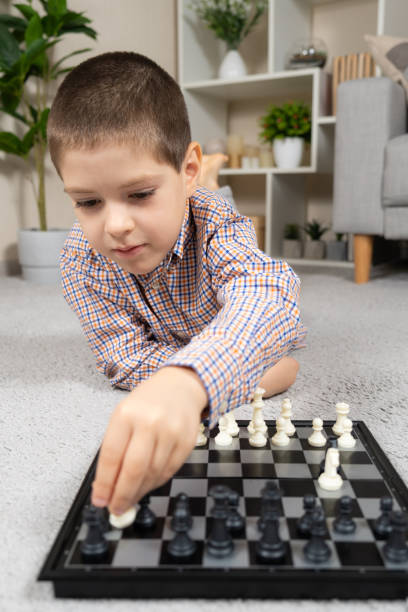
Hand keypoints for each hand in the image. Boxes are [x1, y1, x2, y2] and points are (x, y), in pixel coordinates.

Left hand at [90, 366, 207, 514]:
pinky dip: (156, 483)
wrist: (180, 386)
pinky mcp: (187, 441)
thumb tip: (107, 484)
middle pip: (133, 469)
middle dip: (122, 495)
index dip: (105, 483)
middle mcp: (149, 422)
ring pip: (152, 474)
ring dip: (139, 491)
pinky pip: (169, 471)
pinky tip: (147, 485)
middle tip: (115, 508)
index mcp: (126, 414)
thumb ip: (115, 448)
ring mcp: (171, 432)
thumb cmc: (147, 402)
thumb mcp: (123, 415)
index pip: (112, 456)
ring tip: (129, 498)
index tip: (100, 499)